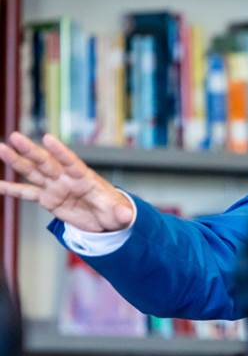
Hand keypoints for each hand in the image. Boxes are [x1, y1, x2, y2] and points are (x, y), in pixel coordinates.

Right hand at [0, 132, 133, 231]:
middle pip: (47, 162)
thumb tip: (127, 216)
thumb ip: (121, 213)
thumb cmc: (114, 211)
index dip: (60, 151)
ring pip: (33, 172)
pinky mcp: (48, 198)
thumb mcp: (120, 214)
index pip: (71, 161)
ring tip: (1, 149)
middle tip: (14, 136)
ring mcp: (56, 187)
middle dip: (31, 150)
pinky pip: (27, 193)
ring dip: (17, 161)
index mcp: (85, 177)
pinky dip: (12, 189)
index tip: (47, 138)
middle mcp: (67, 178)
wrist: (106, 219)